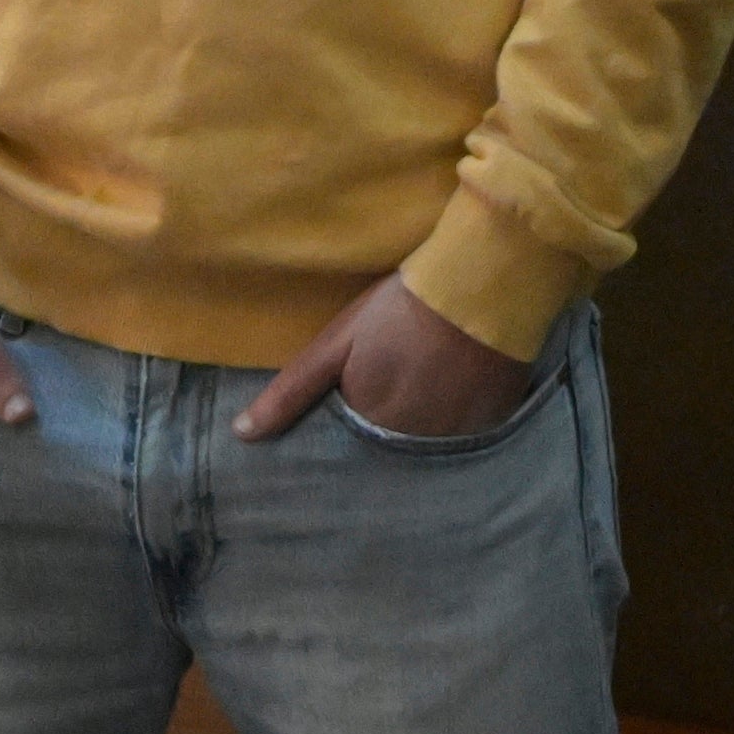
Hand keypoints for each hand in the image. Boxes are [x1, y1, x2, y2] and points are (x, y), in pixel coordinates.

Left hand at [236, 269, 528, 443]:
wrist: (480, 283)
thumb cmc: (399, 309)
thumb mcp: (336, 343)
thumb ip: (290, 392)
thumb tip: (243, 434)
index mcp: (369, 426)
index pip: (349, 448)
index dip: (351, 423)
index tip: (357, 400)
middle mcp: (412, 446)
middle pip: (390, 450)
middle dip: (386, 429)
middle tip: (396, 387)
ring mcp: (456, 440)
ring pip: (427, 448)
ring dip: (422, 428)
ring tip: (427, 389)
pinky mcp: (491, 427)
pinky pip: (466, 441)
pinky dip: (458, 423)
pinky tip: (458, 393)